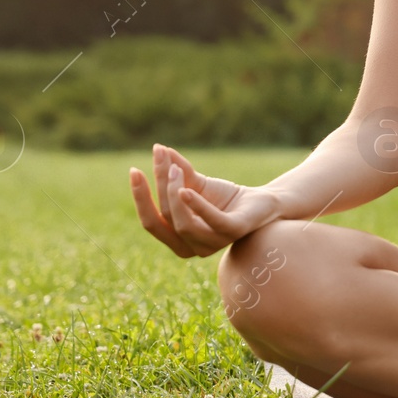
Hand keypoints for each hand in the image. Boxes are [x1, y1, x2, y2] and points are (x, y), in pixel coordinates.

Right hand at [129, 143, 280, 257]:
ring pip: (183, 223)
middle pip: (166, 218)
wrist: (263, 202)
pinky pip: (212, 222)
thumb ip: (177, 172)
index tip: (134, 170)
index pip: (151, 222)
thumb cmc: (225, 197)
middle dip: (159, 186)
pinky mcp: (233, 232)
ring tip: (176, 169)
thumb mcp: (197, 183)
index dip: (140, 197)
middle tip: (160, 158)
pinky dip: (197, 206)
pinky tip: (186, 190)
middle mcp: (192, 247)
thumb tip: (159, 149)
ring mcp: (213, 243)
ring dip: (175, 192)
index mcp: (178, 239)